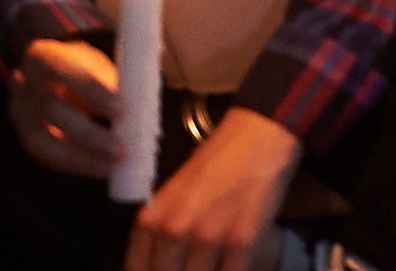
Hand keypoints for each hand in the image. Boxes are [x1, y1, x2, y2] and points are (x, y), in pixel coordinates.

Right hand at [9, 38, 122, 177]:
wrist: (52, 75)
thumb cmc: (85, 67)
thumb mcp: (99, 62)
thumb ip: (116, 80)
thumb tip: (143, 107)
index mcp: (43, 55)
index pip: (63, 70)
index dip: (91, 91)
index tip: (121, 110)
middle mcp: (23, 85)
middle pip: (51, 110)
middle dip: (88, 133)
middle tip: (121, 149)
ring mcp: (19, 114)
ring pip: (42, 140)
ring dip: (82, 157)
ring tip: (114, 164)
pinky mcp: (25, 137)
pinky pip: (46, 156)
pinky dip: (76, 165)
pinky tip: (102, 170)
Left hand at [126, 108, 302, 270]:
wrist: (258, 138)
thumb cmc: (216, 164)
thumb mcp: (173, 195)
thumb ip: (160, 231)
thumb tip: (158, 264)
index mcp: (150, 219)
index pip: (137, 270)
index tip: (168, 268)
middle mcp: (173, 230)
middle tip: (193, 264)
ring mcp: (207, 237)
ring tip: (215, 261)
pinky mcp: (242, 242)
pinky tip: (235, 264)